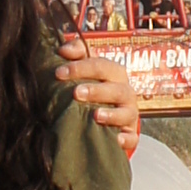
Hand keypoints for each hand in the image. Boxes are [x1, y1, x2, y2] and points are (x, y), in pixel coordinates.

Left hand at [58, 44, 147, 162]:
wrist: (104, 117)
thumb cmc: (92, 89)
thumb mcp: (84, 70)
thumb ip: (76, 54)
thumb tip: (64, 50)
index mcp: (114, 74)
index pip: (101, 65)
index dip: (80, 67)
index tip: (58, 73)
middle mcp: (124, 93)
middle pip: (116, 88)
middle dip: (96, 90)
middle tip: (76, 93)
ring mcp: (129, 114)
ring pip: (127, 112)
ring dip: (112, 114)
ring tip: (95, 115)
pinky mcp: (130, 135)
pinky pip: (132, 138)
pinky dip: (126, 139)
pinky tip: (116, 139)